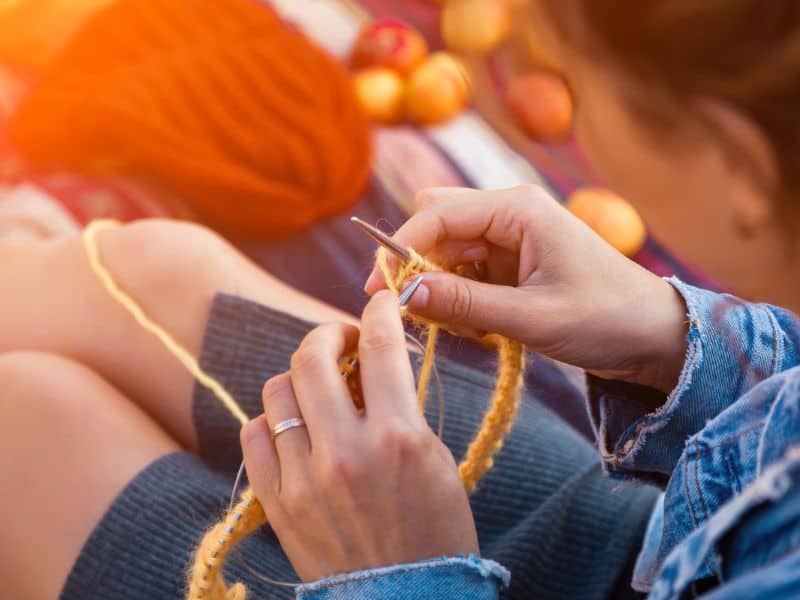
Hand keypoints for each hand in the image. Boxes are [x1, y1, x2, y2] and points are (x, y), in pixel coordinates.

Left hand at [240, 290, 477, 581]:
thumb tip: (373, 362)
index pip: (380, 346)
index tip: (381, 301)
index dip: (379, 309)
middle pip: (314, 356)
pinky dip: (274, 419)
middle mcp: (346, 451)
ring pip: (278, 389)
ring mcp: (304, 478)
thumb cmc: (434, 530)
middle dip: (330, 333)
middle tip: (344, 340)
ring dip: (301, 377)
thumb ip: (401, 405)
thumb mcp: (436, 459)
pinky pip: (254, 434)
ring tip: (319, 388)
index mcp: (398, 438)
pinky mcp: (276, 502)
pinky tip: (295, 426)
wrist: (406, 599)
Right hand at [365, 185, 686, 392]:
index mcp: (517, 208)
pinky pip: (465, 273)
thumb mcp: (531, 317)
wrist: (653, 335)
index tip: (378, 291)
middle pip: (435, 224)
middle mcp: (509, 213)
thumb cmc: (606, 319)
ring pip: (446, 252)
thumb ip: (464, 304)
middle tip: (426, 313)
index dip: (399, 249)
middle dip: (421, 268)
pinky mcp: (511, 261)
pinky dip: (463, 300)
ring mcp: (509, 237)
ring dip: (445, 290)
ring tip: (476, 328)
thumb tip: (403, 294)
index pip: (436, 213)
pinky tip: (488, 327)